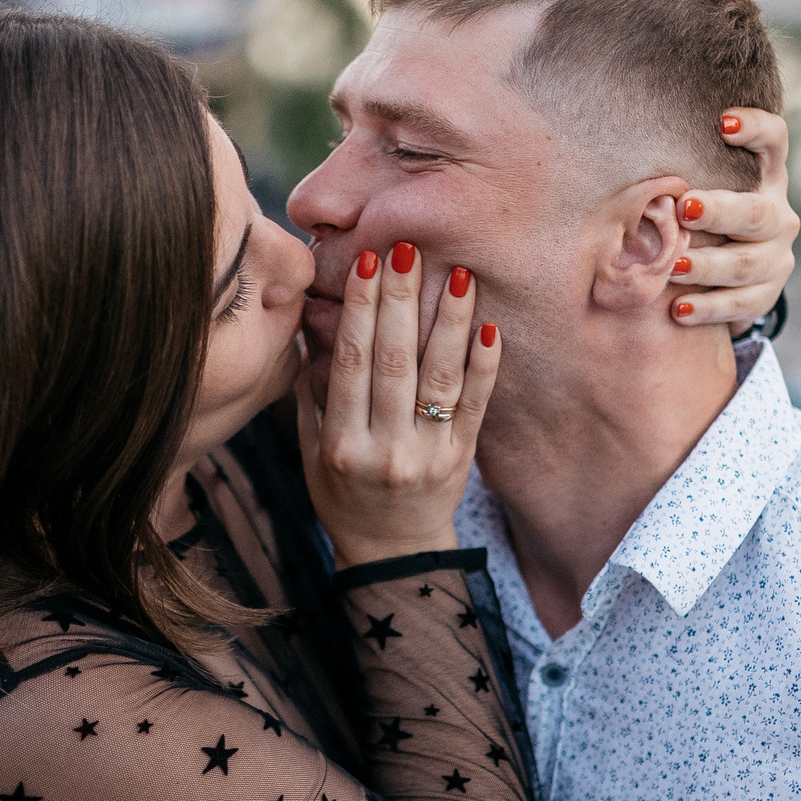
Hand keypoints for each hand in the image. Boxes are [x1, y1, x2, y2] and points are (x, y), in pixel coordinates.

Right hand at [296, 241, 499, 568]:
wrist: (392, 552)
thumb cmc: (343, 493)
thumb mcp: (312, 450)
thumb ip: (312, 392)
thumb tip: (312, 324)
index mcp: (342, 445)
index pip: (350, 364)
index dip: (357, 310)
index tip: (365, 262)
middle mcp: (385, 449)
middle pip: (393, 363)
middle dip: (400, 301)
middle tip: (406, 248)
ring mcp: (428, 454)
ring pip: (439, 378)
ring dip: (448, 321)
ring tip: (456, 273)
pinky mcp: (462, 457)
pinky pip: (476, 404)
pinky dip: (484, 364)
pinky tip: (487, 325)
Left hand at [669, 107, 798, 333]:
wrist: (729, 278)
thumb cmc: (702, 220)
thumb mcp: (701, 192)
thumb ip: (681, 177)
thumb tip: (618, 160)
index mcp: (765, 178)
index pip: (774, 141)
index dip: (756, 128)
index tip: (722, 123)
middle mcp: (778, 215)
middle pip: (757, 212)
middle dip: (719, 211)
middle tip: (684, 208)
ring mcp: (777, 257)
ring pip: (747, 263)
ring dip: (707, 265)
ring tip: (673, 266)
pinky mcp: (766, 294)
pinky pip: (740, 304)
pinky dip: (708, 307)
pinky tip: (679, 308)